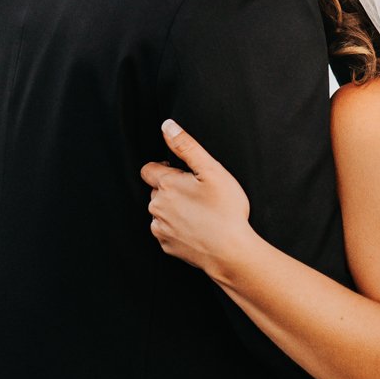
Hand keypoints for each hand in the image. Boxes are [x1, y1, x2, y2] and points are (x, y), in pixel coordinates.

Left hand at [139, 119, 257, 282]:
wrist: (230, 252)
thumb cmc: (225, 210)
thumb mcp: (211, 170)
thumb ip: (187, 146)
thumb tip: (167, 126)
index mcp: (166, 185)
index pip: (149, 169)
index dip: (165, 168)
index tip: (183, 174)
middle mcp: (157, 207)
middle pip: (156, 191)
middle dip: (172, 189)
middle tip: (199, 194)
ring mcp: (160, 228)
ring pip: (161, 211)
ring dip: (174, 209)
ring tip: (200, 213)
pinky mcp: (167, 245)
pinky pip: (167, 231)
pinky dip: (178, 228)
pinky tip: (197, 228)